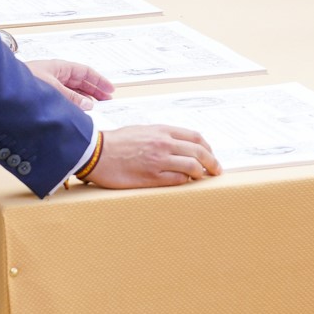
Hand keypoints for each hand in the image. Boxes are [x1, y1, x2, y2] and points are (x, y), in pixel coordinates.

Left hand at [26, 58, 114, 110]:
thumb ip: (72, 98)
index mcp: (58, 67)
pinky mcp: (41, 96)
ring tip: (95, 107)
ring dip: (83, 99)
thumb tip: (88, 104)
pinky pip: (62, 98)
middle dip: (94, 90)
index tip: (110, 89)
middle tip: (107, 100)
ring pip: (71, 91)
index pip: (84, 72)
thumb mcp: (53, 90)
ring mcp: (48, 85)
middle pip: (80, 81)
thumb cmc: (22, 83)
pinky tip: (76, 112)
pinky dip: (72, 104)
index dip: (99, 80)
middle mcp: (54, 75)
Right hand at [86, 125, 221, 187]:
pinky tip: (186, 182)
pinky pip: (178, 180)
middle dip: (212, 162)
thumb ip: (161, 136)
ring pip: (192, 167)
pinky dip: (186, 181)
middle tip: (216, 170)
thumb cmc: (117, 142)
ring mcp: (159, 161)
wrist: (96, 153)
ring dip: (201, 173)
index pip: (195, 138)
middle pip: (199, 152)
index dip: (208, 148)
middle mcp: (164, 144)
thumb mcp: (142, 130)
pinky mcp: (151, 177)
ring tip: (203, 178)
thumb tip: (178, 145)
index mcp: (162, 130)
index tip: (211, 155)